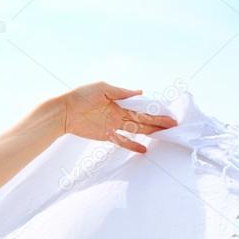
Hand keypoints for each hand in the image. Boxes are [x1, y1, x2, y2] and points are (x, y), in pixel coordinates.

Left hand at [59, 81, 177, 153]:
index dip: (155, 110)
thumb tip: (141, 92)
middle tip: (174, 125)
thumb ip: (121, 92)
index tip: (169, 113)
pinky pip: (122, 141)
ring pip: (136, 129)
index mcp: (121, 101)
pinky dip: (133, 145)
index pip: (142, 106)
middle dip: (158, 122)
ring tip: (165, 136)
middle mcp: (120, 113)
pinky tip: (144, 149)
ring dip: (150, 132)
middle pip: (143, 118)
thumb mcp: (103, 88)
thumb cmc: (81, 95)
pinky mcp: (106, 135)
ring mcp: (114, 125)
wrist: (64, 111)